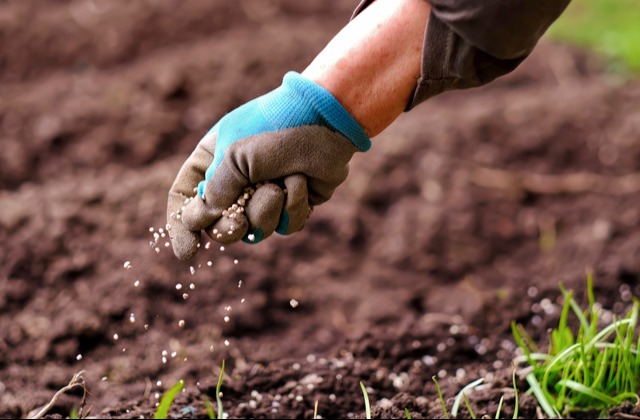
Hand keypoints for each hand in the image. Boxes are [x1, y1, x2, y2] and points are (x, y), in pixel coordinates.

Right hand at [167, 72, 369, 260]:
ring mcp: (265, 194)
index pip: (185, 197)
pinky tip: (302, 182)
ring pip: (255, 230)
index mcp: (212, 160)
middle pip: (219, 225)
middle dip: (229, 228)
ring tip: (280, 184)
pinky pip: (285, 227)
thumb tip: (199, 221)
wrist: (327, 121)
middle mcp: (236, 180)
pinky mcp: (293, 204)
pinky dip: (293, 207)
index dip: (182, 227)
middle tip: (238, 224)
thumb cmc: (276, 128)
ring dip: (266, 211)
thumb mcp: (235, 156)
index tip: (189, 252)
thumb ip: (215, 191)